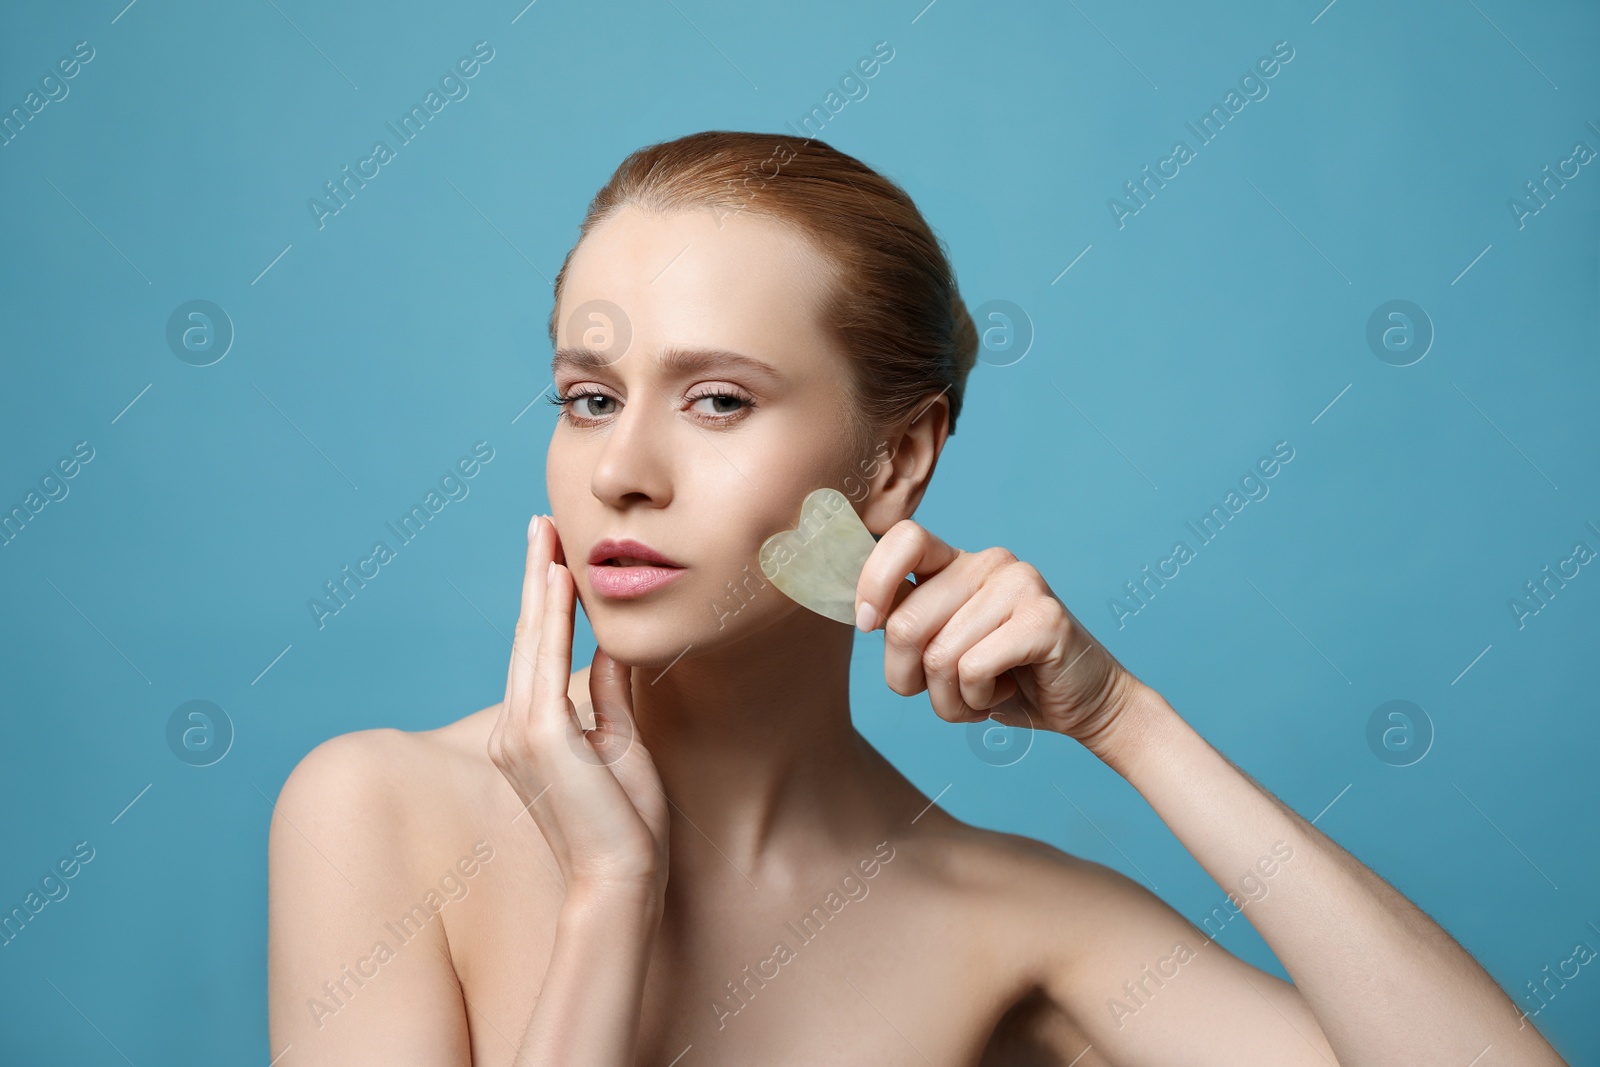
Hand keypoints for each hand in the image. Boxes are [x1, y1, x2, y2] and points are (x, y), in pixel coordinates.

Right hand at [488, 514, 669, 899]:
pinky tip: (557, 578)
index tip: (554, 557)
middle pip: (528, 637)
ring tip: (547, 533)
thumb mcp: (622, 746)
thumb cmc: (628, 826)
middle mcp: (513, 731)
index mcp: (531, 736)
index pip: (539, 654)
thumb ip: (608, 698)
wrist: (623, 880)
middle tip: (541, 524)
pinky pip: (546, 661)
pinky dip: (551, 616)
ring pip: (532, 640)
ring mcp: (519, 733)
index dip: (546, 603)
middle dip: (535, 577)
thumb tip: (611, 651)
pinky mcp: (538, 736)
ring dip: (540, 582)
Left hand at [853, 520, 1143, 761]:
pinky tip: (1006, 692)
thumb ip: (908, 624)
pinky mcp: (1044, 618)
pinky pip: (973, 669)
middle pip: (905, 622)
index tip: (869, 625)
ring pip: (939, 656)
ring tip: (982, 693)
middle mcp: (989, 562)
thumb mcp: (941, 648)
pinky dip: (979, 700)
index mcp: (958, 562)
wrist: (1084, 704)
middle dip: (909, 678)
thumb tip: (862, 614)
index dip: (873, 582)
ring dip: (950, 699)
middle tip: (945, 692)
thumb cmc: (1004, 679)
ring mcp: (1020, 584)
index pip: (903, 538)